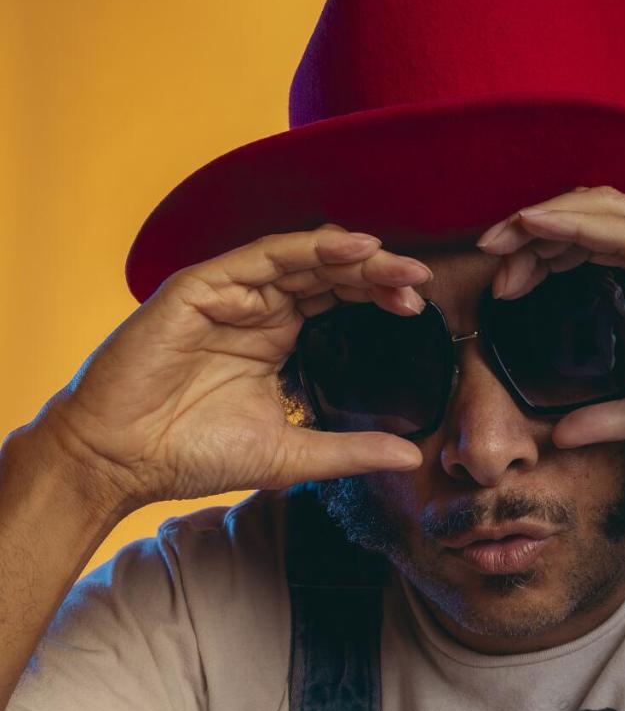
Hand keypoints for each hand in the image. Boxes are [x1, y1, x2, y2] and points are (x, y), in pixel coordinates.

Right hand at [32, 224, 431, 509]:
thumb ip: (350, 450)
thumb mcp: (289, 455)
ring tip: (396, 265)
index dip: (379, 298)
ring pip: (302, 259)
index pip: (338, 301)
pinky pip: (261, 258)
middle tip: (420, 283)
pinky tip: (350, 250)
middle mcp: (256, 309)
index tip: (421, 310)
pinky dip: (306, 249)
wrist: (118, 461)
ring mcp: (228, 295)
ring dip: (352, 258)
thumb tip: (412, 458)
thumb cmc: (191, 455)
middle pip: (328, 274)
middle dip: (377, 274)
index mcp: (275, 338)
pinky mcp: (199, 287)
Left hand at [477, 186, 624, 447]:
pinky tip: (542, 228)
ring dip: (546, 220)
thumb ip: (615, 416)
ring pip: (603, 212)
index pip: (589, 249)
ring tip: (501, 238)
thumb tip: (560, 436)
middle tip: (489, 261)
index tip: (502, 289)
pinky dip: (582, 225)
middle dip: (531, 234)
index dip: (541, 257)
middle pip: (586, 222)